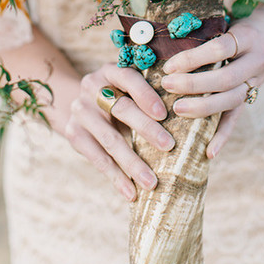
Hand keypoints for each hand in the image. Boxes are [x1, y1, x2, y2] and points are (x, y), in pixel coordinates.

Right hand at [64, 62, 174, 201]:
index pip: (129, 78)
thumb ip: (150, 94)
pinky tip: (130, 192)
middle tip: (169, 146)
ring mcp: (80, 110)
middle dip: (146, 129)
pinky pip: (96, 158)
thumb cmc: (118, 96)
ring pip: (109, 139)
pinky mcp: (73, 133)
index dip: (146, 95)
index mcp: (111, 71)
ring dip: (132, 162)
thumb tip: (190, 116)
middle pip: (121, 109)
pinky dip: (116, 177)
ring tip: (152, 183)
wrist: (75, 101)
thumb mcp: (128, 87)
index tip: (164, 114)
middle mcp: (92, 86)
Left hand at [160, 11, 263, 158]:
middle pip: (226, 78)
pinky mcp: (252, 97)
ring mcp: (256, 82)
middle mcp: (256, 61)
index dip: (194, 58)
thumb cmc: (240, 23)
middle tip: (168, 85)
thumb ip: (204, 28)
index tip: (170, 64)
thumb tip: (166, 36)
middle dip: (194, 84)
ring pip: (231, 100)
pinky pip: (237, 118)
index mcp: (248, 37)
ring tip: (178, 109)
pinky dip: (223, 136)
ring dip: (204, 108)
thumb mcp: (227, 18)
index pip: (220, 48)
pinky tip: (209, 152)